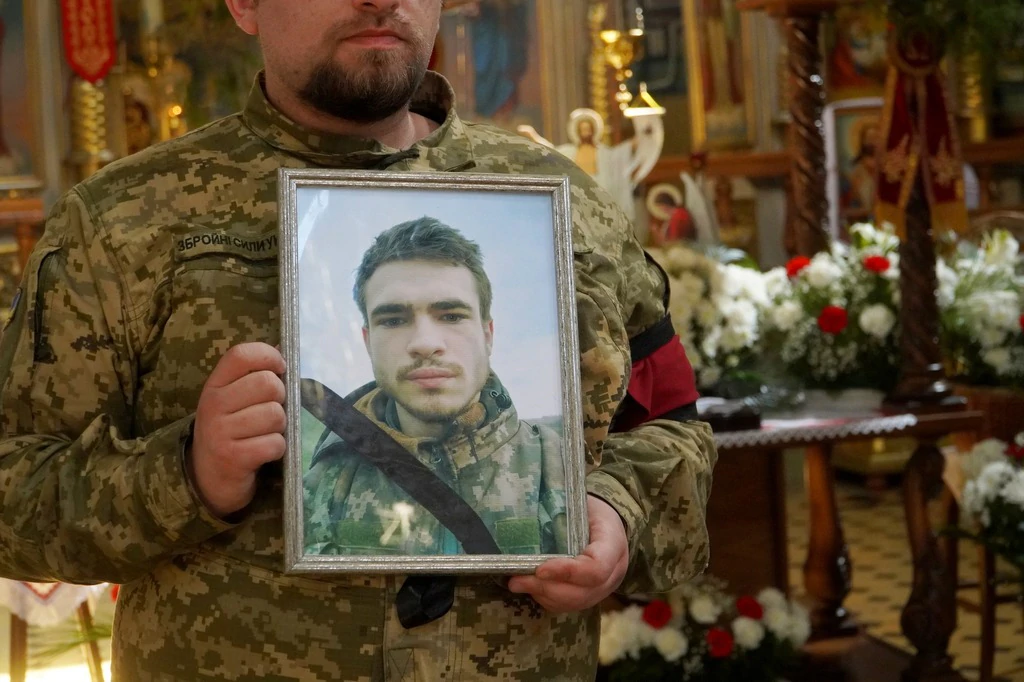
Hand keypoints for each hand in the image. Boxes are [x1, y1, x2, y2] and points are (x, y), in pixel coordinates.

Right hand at [187, 342, 286, 517]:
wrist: (207, 478)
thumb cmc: (229, 431)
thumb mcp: (232, 400)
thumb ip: (253, 375)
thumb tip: (282, 347)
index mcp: (214, 385)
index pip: (242, 354)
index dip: (269, 357)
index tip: (280, 369)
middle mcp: (213, 405)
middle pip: (268, 384)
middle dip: (281, 398)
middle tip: (270, 412)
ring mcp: (221, 432)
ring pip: (276, 415)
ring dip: (279, 427)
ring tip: (264, 434)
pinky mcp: (234, 457)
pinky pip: (275, 443)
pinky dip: (277, 449)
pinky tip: (263, 452)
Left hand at [507, 495, 627, 611]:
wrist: (607, 521)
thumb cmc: (590, 508)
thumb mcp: (581, 502)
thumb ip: (560, 514)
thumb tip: (522, 519)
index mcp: (614, 543)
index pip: (596, 568)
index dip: (567, 572)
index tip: (539, 569)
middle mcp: (614, 572)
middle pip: (583, 593)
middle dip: (546, 588)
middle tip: (516, 580)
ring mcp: (604, 587)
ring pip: (575, 603)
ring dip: (543, 595)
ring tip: (517, 583)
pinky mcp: (592, 596)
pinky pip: (569, 606)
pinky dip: (547, 599)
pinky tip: (531, 587)